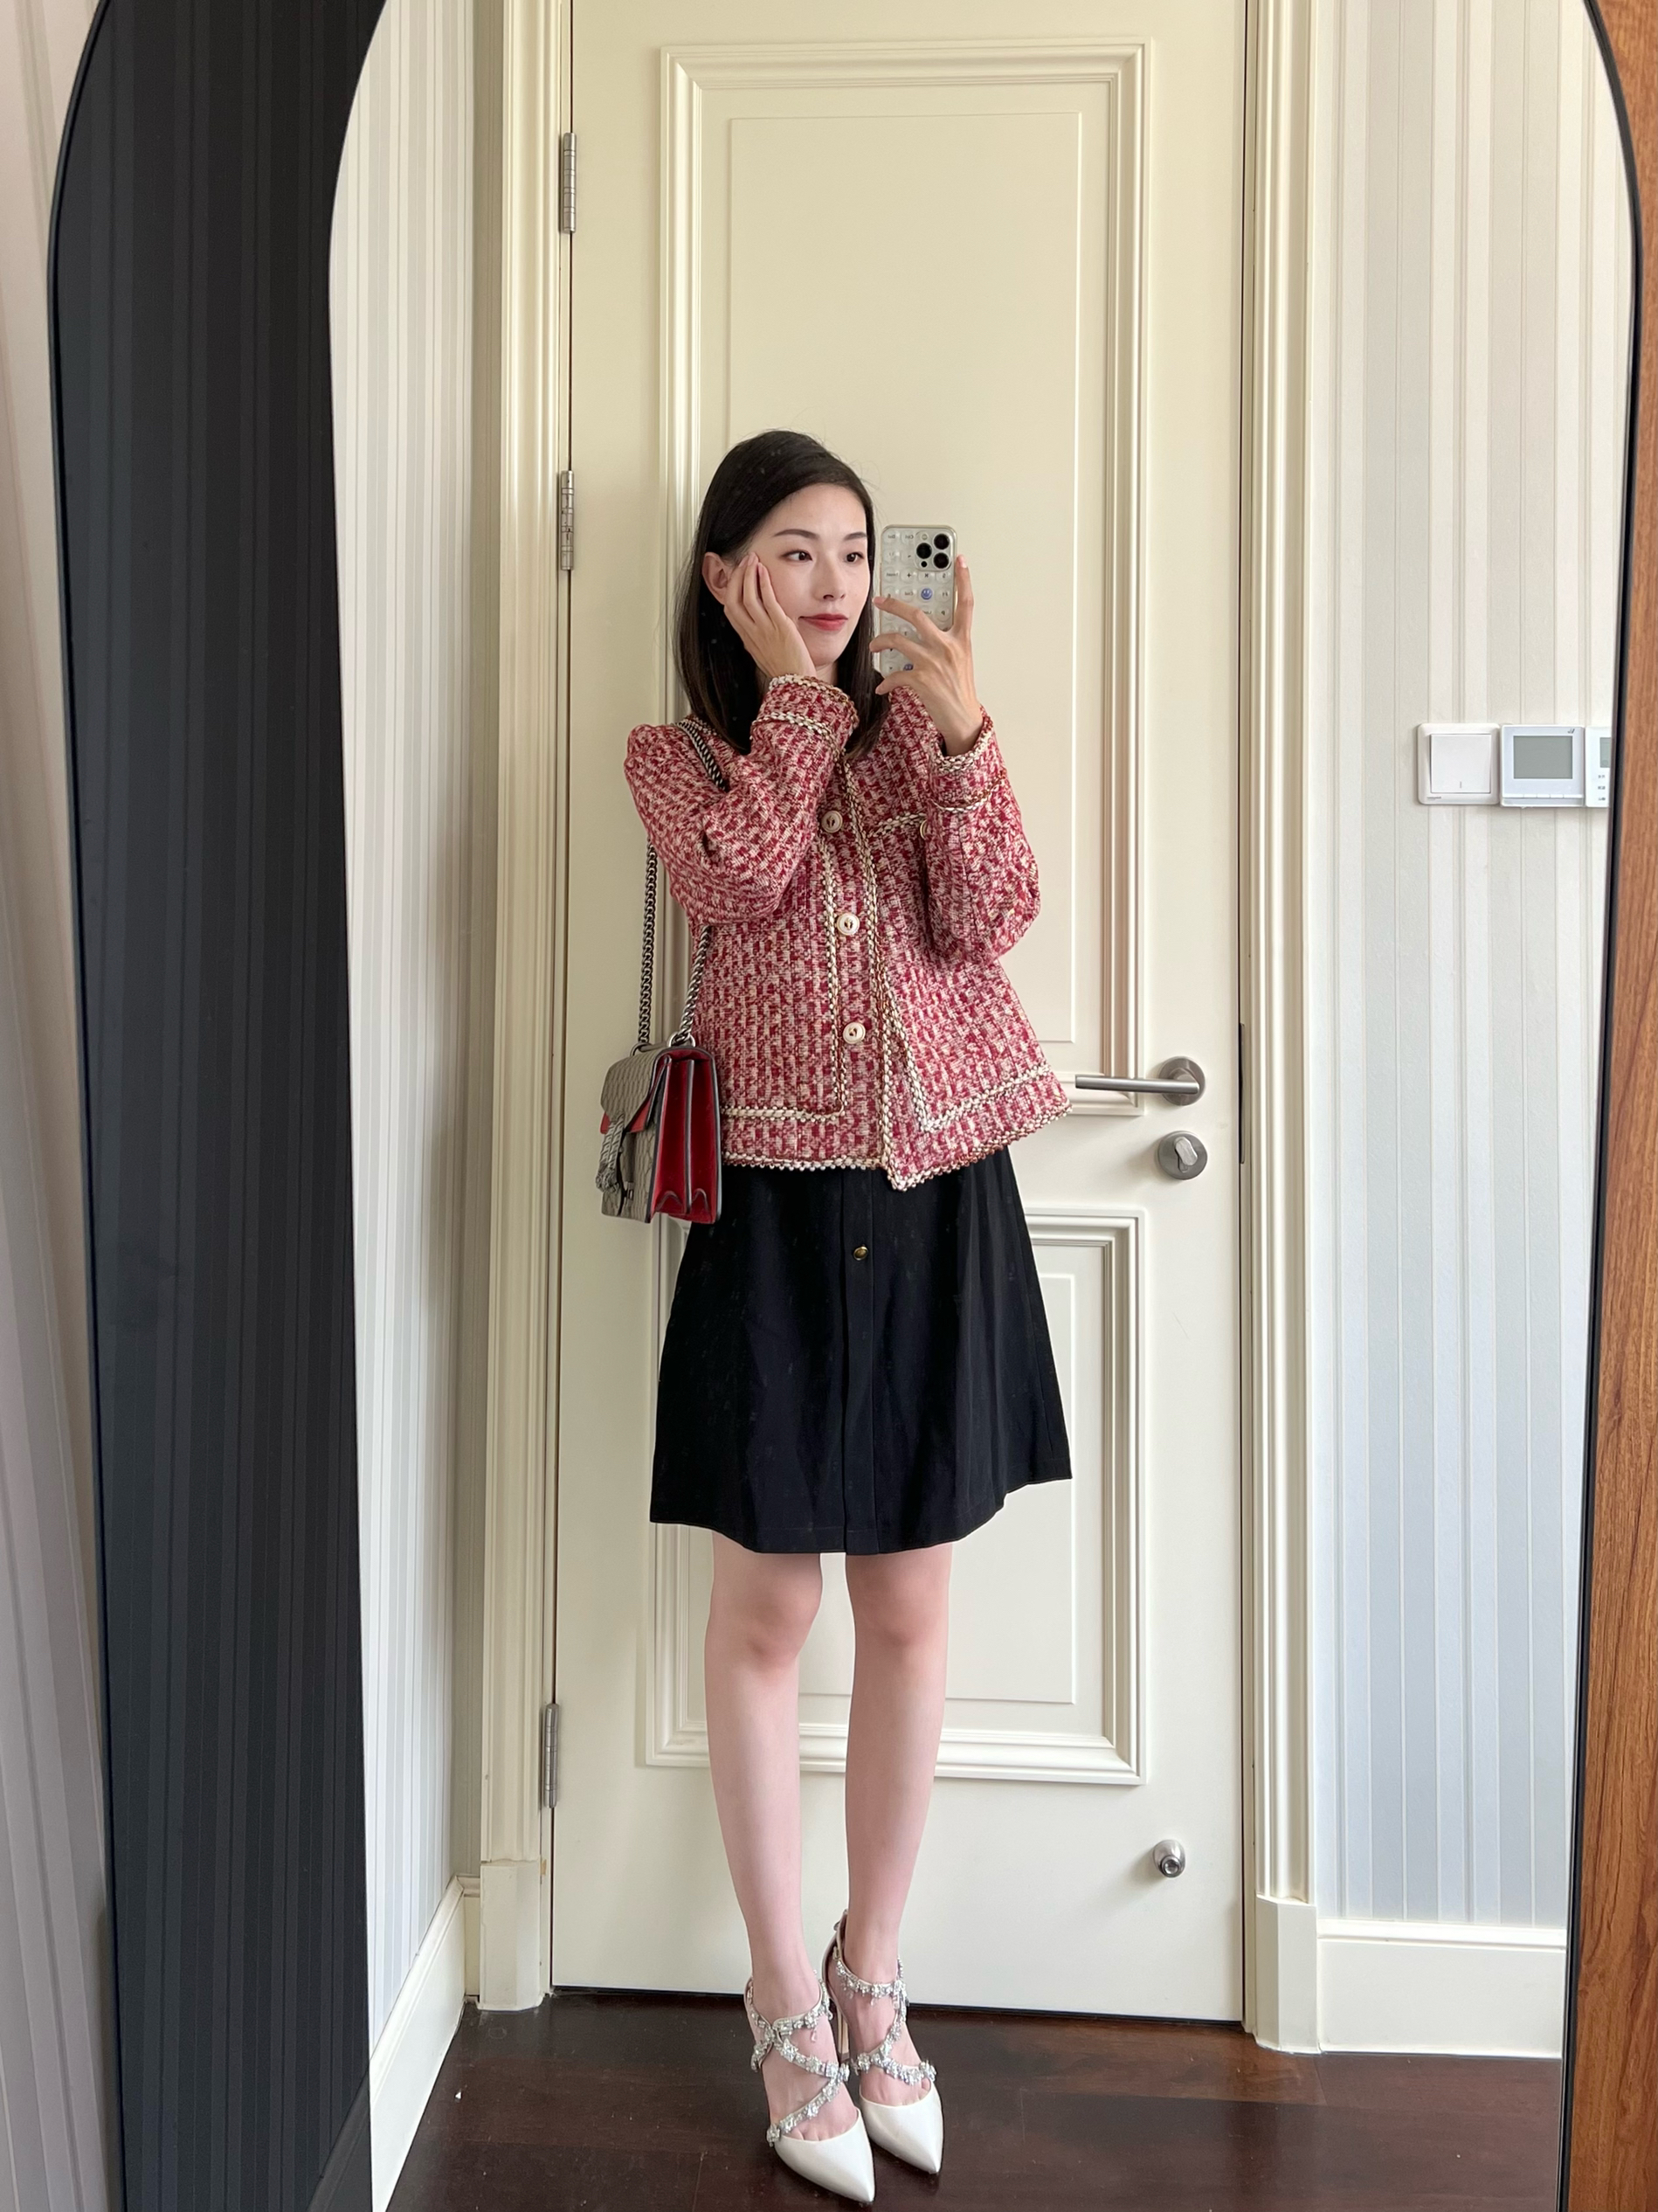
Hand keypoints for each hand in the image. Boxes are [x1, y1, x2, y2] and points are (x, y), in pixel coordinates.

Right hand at [720, 552, 816, 681]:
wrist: (796, 682)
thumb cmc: (786, 669)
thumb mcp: (765, 653)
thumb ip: (760, 638)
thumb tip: (760, 628)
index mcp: (747, 639)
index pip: (730, 610)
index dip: (730, 589)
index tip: (737, 576)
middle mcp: (751, 633)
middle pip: (732, 600)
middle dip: (736, 577)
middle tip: (743, 561)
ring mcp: (764, 629)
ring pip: (747, 597)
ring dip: (748, 574)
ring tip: (753, 559)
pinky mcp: (780, 626)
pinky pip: (767, 599)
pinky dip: (763, 582)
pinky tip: (764, 570)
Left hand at [869, 557, 982, 751]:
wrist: (963, 720)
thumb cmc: (960, 691)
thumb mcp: (961, 661)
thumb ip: (947, 642)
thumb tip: (926, 632)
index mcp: (961, 640)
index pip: (966, 604)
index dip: (964, 580)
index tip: (960, 560)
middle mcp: (948, 646)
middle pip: (916, 615)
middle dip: (893, 604)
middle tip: (880, 600)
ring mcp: (934, 662)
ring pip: (898, 640)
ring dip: (880, 642)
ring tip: (874, 647)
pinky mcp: (921, 680)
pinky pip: (895, 674)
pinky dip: (886, 681)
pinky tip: (883, 687)